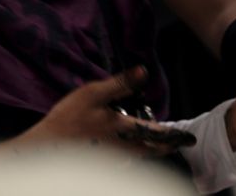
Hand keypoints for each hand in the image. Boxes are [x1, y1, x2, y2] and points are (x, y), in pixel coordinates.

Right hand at [15, 66, 195, 155]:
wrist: (47, 147)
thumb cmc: (69, 119)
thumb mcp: (93, 93)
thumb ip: (121, 83)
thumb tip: (143, 72)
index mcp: (125, 128)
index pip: (157, 132)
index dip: (173, 134)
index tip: (188, 137)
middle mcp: (123, 147)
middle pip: (152, 149)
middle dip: (166, 146)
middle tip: (179, 144)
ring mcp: (113, 158)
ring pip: (140, 156)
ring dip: (152, 151)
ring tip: (159, 145)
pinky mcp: (102, 163)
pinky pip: (125, 161)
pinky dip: (134, 156)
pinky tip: (130, 150)